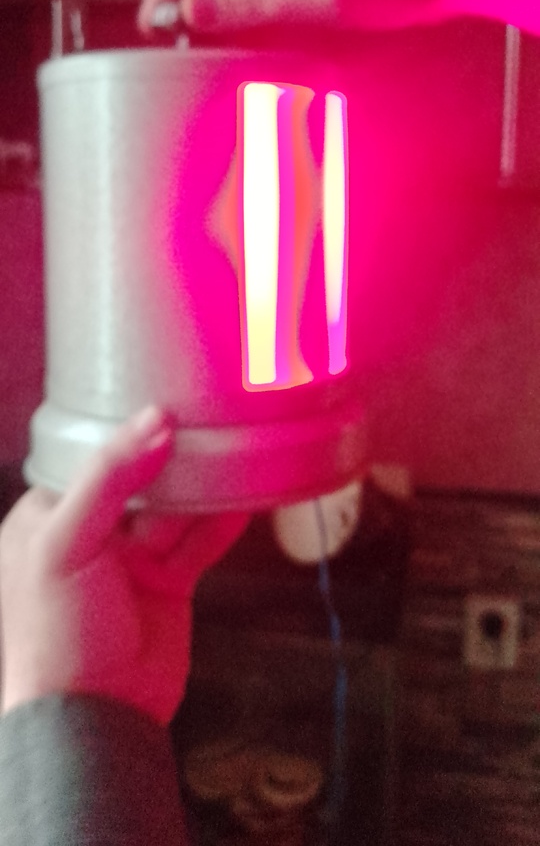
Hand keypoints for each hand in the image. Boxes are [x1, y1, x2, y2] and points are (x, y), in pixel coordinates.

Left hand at [0, 407, 246, 724]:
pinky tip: (248, 493)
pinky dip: (224, 520)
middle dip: (172, 452)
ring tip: (237, 445)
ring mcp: (132, 558)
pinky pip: (201, 541)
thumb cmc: (57, 635)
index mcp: (47, 515)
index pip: (88, 456)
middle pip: (140, 476)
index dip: (122, 428)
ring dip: (204, 482)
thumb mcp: (66, 544)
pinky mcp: (170, 582)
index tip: (161, 392)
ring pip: (176, 505)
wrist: (94, 720)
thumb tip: (154, 420)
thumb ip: (108, 478)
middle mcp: (91, 532)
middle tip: (208, 413)